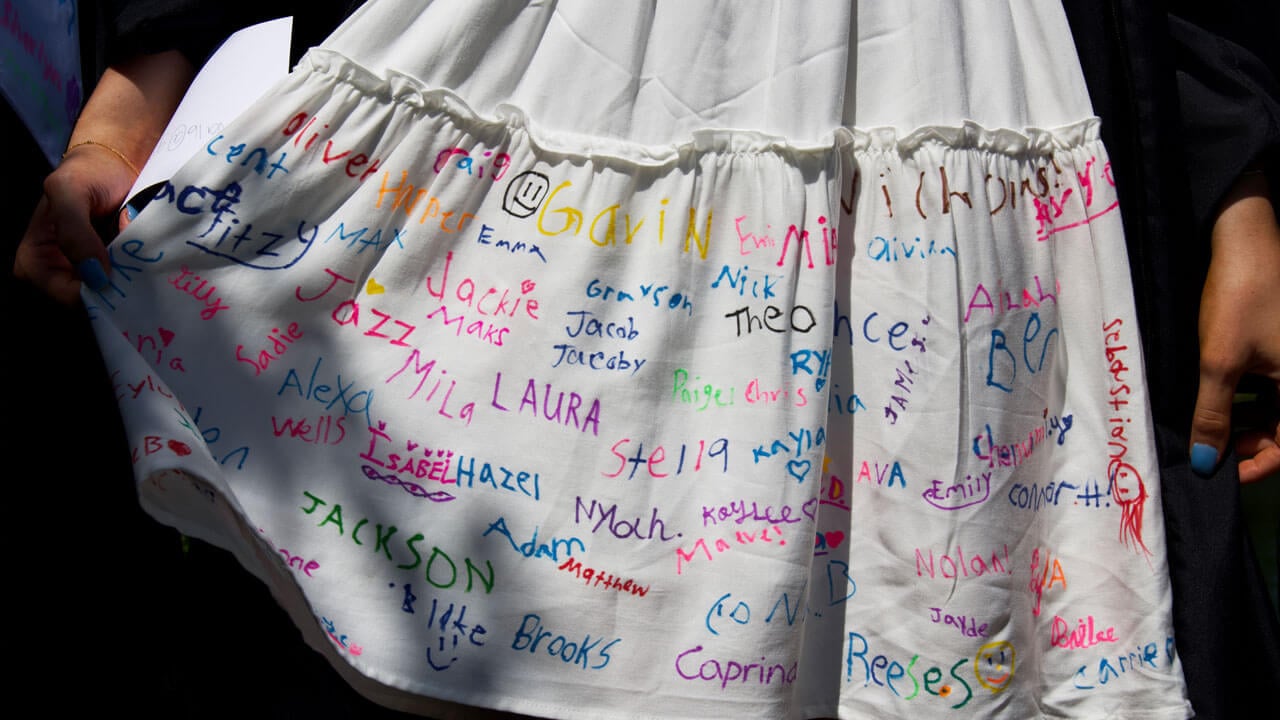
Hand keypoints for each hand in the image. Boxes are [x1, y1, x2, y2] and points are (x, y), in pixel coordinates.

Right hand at [12, 50, 194, 304]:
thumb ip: (74, 232)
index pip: (68, 298)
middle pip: (93, 302)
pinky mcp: (114, 270)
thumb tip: (95, 276)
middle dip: (121, 294)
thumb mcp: (69, 192)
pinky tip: (160, 270)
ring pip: (115, 297)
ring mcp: (89, 275)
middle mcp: (59, 275)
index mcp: (34, 264)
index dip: (99, 296)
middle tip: (150, 281)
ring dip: (137, 287)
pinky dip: (145, 278)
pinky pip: (130, 285)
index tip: (129, 285)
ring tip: (157, 274)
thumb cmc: (86, 171)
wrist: (117, 160)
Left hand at [1191, 170, 1279, 482]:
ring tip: (1204, 427)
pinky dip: (1241, 396)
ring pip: (1271, 406)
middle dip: (1245, 443)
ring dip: (1240, 421)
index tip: (1221, 473)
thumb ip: (1213, 415)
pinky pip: (1265, 382)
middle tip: (1206, 451)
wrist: (1246, 239)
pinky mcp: (1276, 343)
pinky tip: (1213, 398)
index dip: (1257, 464)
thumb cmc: (1242, 299)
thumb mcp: (1221, 363)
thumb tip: (1207, 461)